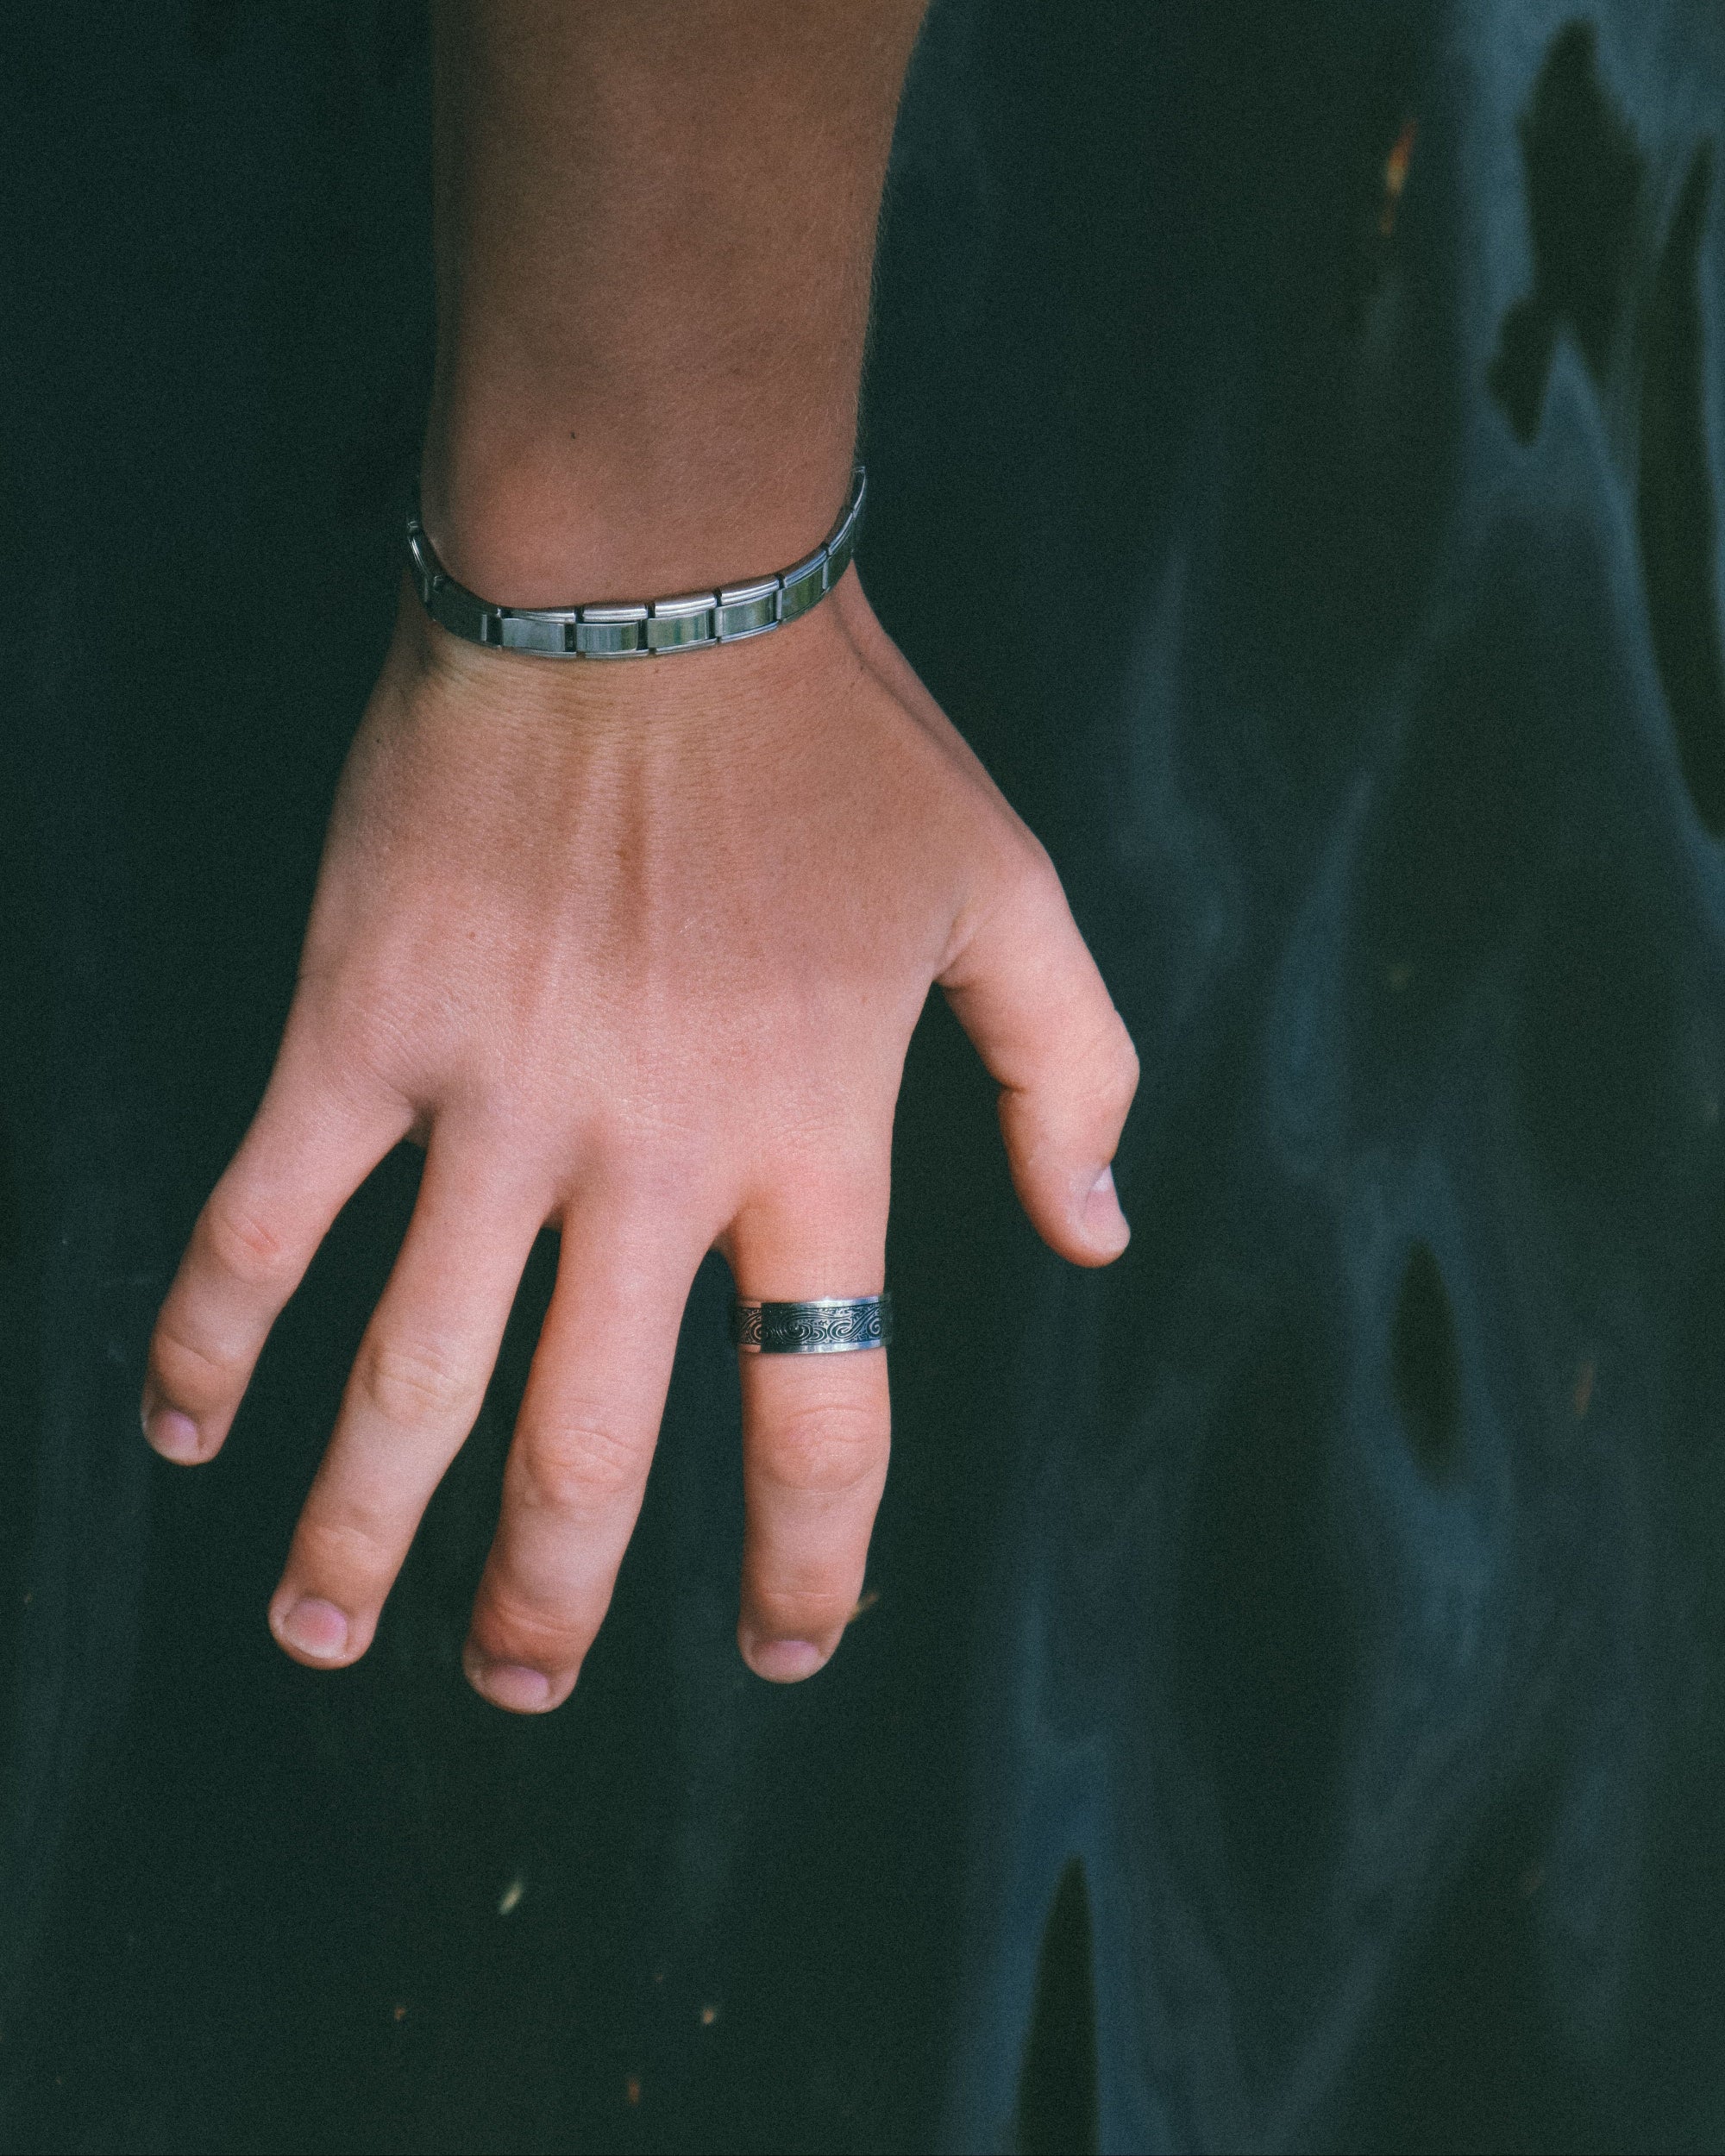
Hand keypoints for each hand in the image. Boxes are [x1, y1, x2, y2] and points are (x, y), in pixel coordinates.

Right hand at [140, 569, 1136, 1708]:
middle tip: (520, 1680)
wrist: (655, 578)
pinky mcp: (365, 1023)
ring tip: (323, 1632)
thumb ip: (1074, 1078)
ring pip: (413, 1375)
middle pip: (591, 1449)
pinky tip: (184, 1425)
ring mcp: (497, 1099)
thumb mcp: (1009, 900)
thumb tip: (1099, 1241)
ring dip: (362, 1530)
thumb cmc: (845, 740)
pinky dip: (212, 1331)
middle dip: (550, 1598)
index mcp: (814, 1139)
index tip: (788, 1646)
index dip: (809, 1564)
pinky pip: (268, 1213)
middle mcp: (654, 1156)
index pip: (823, 1416)